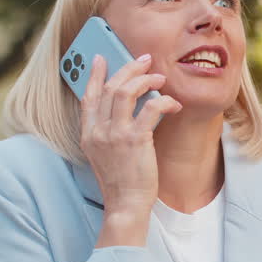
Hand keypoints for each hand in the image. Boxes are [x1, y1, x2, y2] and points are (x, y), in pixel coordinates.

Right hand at [79, 54, 182, 246]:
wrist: (125, 204)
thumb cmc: (119, 181)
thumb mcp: (102, 154)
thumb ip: (106, 131)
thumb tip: (121, 107)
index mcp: (88, 134)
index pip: (88, 96)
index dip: (94, 74)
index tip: (101, 58)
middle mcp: (98, 131)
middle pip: (110, 87)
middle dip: (128, 68)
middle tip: (144, 61)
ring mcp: (115, 135)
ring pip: (126, 91)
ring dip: (145, 79)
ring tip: (159, 77)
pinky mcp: (135, 140)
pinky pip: (151, 108)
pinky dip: (164, 101)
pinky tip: (173, 104)